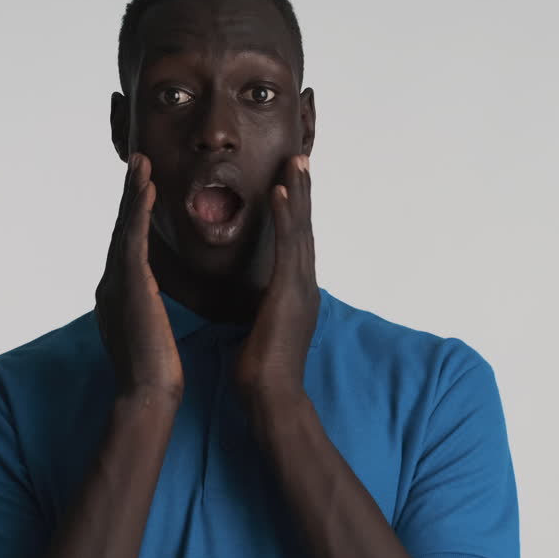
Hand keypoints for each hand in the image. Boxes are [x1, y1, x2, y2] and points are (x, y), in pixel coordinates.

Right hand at [94, 153, 183, 399]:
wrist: (147, 395)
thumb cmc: (155, 372)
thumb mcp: (150, 331)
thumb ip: (146, 309)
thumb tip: (151, 300)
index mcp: (118, 294)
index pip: (126, 245)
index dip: (133, 214)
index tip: (143, 188)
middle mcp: (111, 283)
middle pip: (121, 229)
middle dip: (129, 195)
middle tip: (137, 162)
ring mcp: (117, 283)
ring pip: (124, 228)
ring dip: (133, 193)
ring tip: (141, 163)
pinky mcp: (130, 286)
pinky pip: (134, 240)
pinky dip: (140, 212)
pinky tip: (149, 189)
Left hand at [233, 154, 317, 404]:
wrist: (274, 398)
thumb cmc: (262, 372)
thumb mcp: (261, 329)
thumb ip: (262, 309)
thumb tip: (254, 301)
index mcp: (295, 291)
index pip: (295, 242)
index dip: (294, 211)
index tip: (290, 182)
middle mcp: (304, 283)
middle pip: (304, 227)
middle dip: (302, 192)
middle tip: (300, 158)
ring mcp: (301, 287)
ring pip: (301, 229)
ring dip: (298, 193)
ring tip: (295, 162)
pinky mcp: (290, 292)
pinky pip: (288, 247)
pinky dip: (286, 218)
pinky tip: (280, 193)